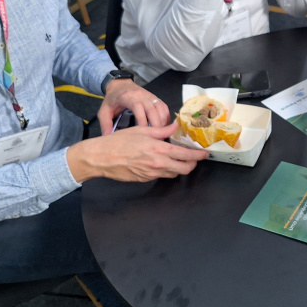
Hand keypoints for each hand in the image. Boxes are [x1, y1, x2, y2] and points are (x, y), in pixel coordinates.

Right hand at [68, 122, 208, 182]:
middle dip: (192, 164)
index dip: (198, 156)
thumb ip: (161, 130)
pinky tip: (163, 163)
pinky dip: (166, 170)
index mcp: (159, 149)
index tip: (204, 154)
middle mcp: (158, 164)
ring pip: (174, 174)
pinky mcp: (145, 179)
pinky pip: (161, 176)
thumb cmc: (119, 142)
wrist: (101, 157)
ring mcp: (151, 174)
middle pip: (184, 169)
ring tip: (179, 159)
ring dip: (179, 168)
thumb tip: (174, 127)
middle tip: (194, 158)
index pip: (186, 155)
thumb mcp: (141, 130)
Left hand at [98, 79, 170, 133]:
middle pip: (152, 109)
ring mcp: (150, 95)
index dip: (142, 120)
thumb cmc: (112, 99)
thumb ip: (105, 124)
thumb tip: (107, 137)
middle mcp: (141, 95)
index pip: (138, 107)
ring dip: (163, 122)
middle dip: (156, 124)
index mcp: (128, 97)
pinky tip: (164, 127)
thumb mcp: (104, 111)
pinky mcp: (155, 97)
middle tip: (156, 138)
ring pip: (160, 108)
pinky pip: (164, 107)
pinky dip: (166, 117)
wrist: (119, 85)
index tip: (143, 133)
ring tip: (161, 134)